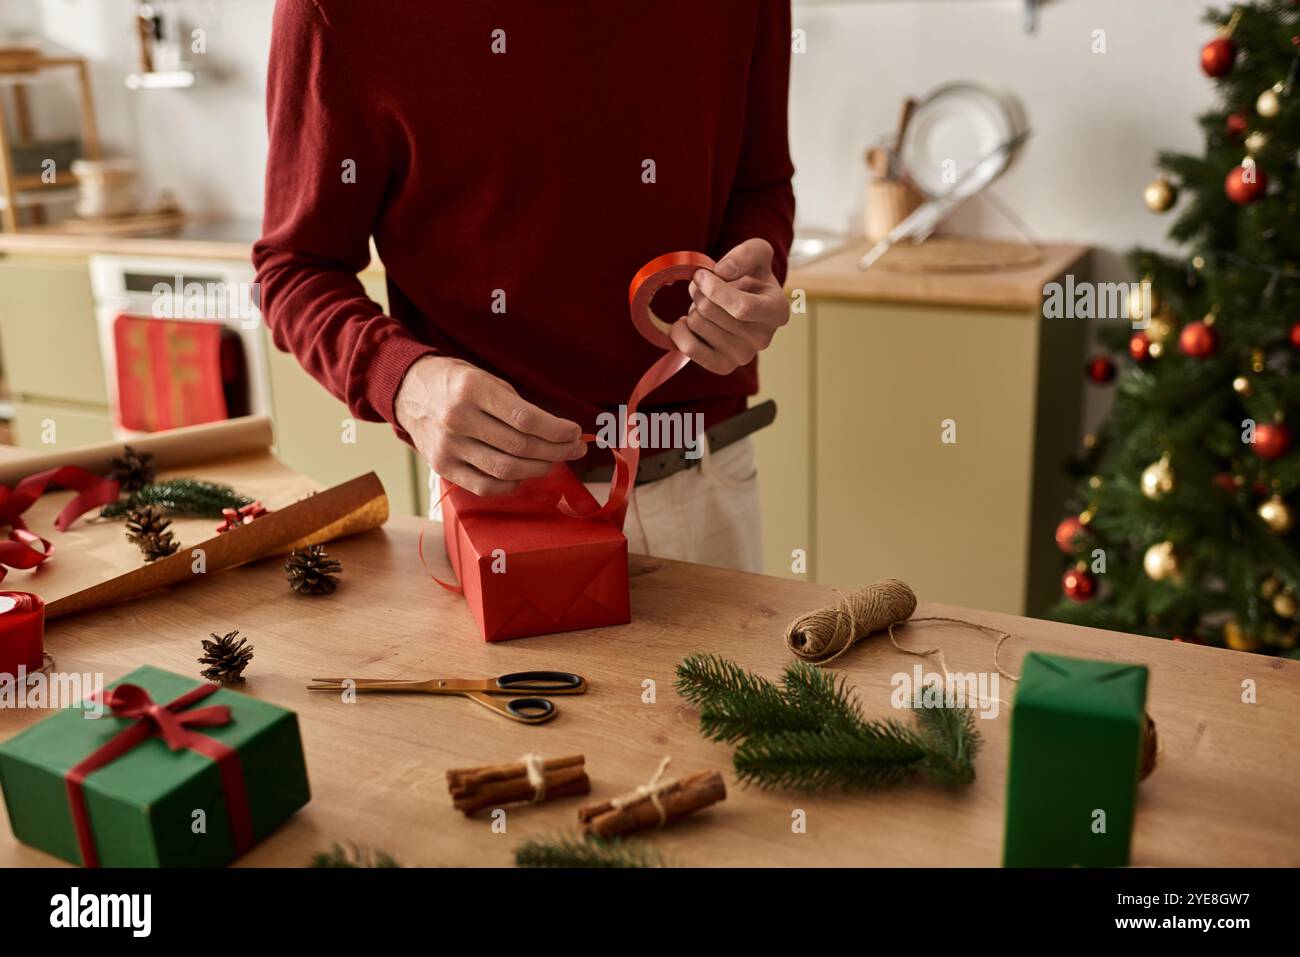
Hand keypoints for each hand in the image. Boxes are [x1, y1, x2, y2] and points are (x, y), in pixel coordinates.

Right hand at [396, 355, 586, 495]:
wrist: (409, 391)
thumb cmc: (457, 384)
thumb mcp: (487, 379)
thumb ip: (518, 406)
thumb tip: (559, 433)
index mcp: (472, 389)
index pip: (525, 418)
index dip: (556, 430)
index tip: (575, 433)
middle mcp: (458, 419)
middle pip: (519, 446)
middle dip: (556, 451)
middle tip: (575, 449)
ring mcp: (448, 446)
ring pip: (506, 470)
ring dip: (539, 468)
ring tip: (553, 461)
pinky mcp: (443, 467)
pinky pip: (486, 486)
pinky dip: (512, 484)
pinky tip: (523, 474)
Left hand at [670, 237, 789, 374]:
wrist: (747, 301)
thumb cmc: (752, 276)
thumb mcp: (758, 253)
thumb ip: (746, 254)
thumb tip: (722, 271)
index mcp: (777, 312)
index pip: (741, 308)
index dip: (714, 289)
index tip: (702, 275)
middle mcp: (764, 339)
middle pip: (712, 313)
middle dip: (699, 292)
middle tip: (702, 287)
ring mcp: (744, 356)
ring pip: (698, 325)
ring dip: (693, 308)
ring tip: (706, 305)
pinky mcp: (723, 366)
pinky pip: (689, 348)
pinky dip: (680, 331)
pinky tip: (687, 321)